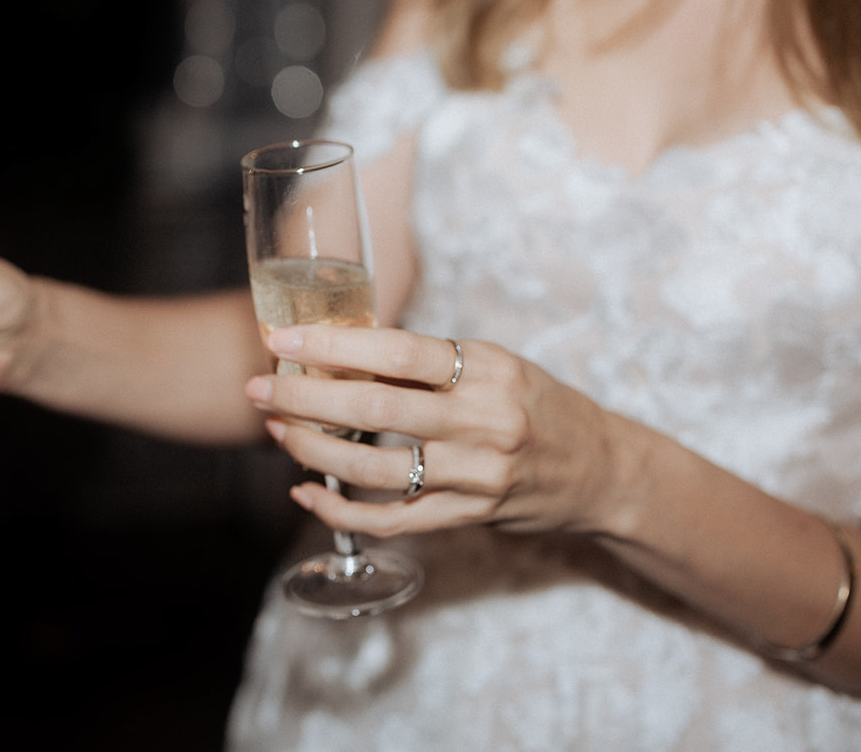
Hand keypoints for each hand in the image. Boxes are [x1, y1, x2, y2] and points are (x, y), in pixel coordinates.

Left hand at [245, 325, 628, 538]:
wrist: (601, 472)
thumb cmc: (537, 405)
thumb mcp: (495, 366)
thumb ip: (429, 361)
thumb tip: (343, 344)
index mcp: (489, 370)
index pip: (401, 351)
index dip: (336, 345)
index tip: (286, 339)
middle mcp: (485, 422)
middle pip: (377, 411)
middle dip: (306, 399)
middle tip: (259, 389)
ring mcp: (477, 476)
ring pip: (376, 470)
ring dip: (314, 452)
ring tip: (278, 432)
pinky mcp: (469, 518)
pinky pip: (391, 521)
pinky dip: (341, 510)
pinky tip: (307, 494)